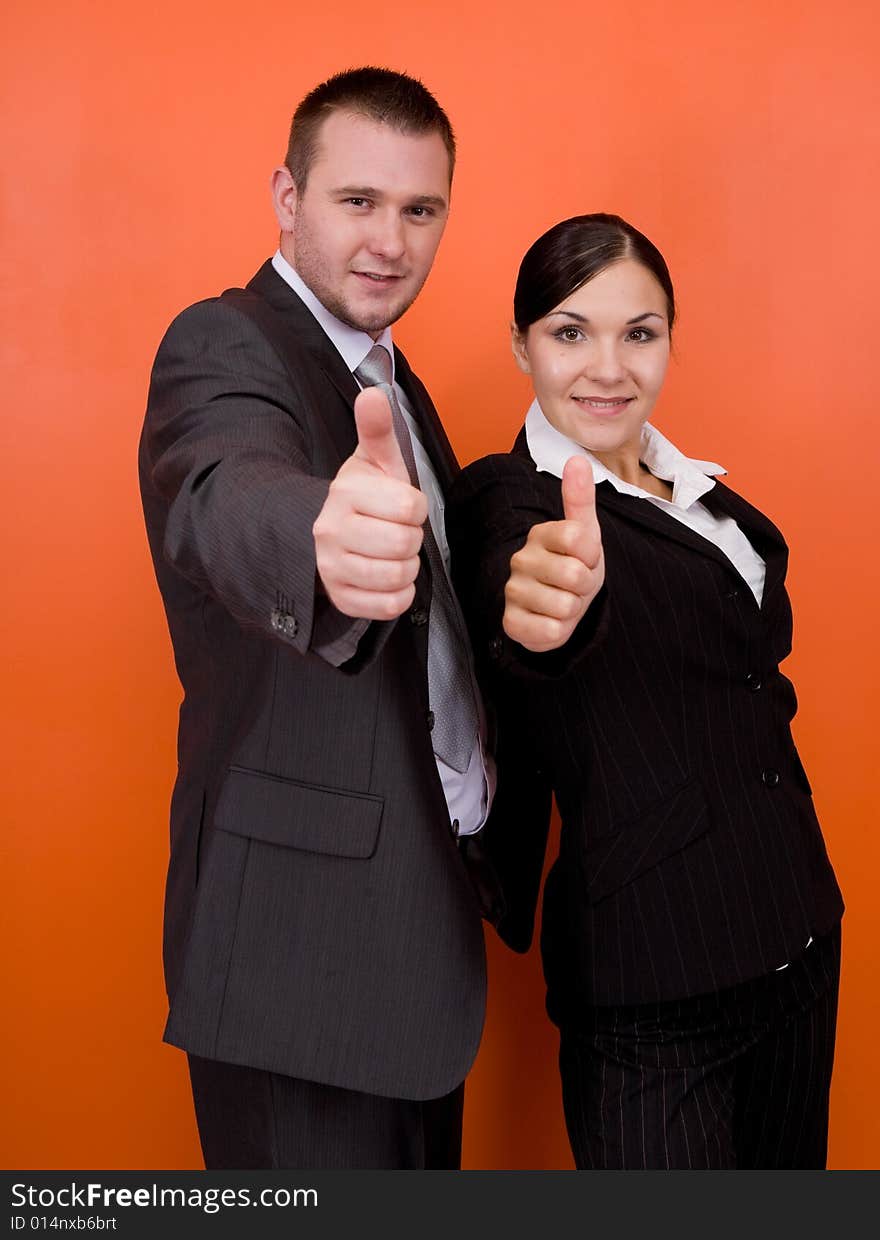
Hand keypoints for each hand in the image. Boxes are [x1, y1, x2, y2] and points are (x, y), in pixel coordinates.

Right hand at [313, 386, 426, 619]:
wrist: (325, 533)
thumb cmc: (364, 496)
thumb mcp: (374, 461)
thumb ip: (378, 429)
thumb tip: (373, 393)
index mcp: (345, 493)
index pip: (410, 508)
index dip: (417, 509)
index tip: (403, 506)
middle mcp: (330, 531)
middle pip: (405, 544)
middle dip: (412, 539)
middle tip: (398, 532)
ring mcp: (331, 568)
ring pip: (397, 576)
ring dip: (408, 568)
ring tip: (395, 555)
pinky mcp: (339, 598)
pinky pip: (388, 606)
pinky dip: (399, 595)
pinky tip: (390, 579)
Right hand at [502, 455, 604, 651]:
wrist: (559, 608)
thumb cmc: (574, 566)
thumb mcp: (585, 533)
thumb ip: (580, 499)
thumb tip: (576, 459)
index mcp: (541, 534)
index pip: (580, 538)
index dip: (592, 554)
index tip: (585, 558)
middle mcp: (522, 559)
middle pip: (574, 574)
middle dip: (585, 586)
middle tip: (575, 585)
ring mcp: (513, 591)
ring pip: (565, 606)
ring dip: (573, 610)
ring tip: (564, 602)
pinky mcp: (511, 622)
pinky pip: (550, 631)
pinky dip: (559, 631)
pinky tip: (550, 620)